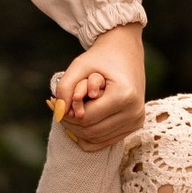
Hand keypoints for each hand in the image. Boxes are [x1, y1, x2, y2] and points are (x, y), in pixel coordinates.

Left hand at [49, 26, 147, 150]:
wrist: (126, 51)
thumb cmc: (101, 57)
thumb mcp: (79, 65)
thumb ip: (64, 88)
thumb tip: (58, 113)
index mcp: (124, 96)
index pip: (86, 118)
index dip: (66, 114)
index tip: (55, 103)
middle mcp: (134, 111)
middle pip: (91, 131)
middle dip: (70, 123)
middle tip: (60, 109)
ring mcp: (136, 120)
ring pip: (97, 139)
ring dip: (78, 130)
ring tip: (70, 112)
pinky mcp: (135, 125)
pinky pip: (105, 141)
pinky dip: (89, 135)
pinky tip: (81, 120)